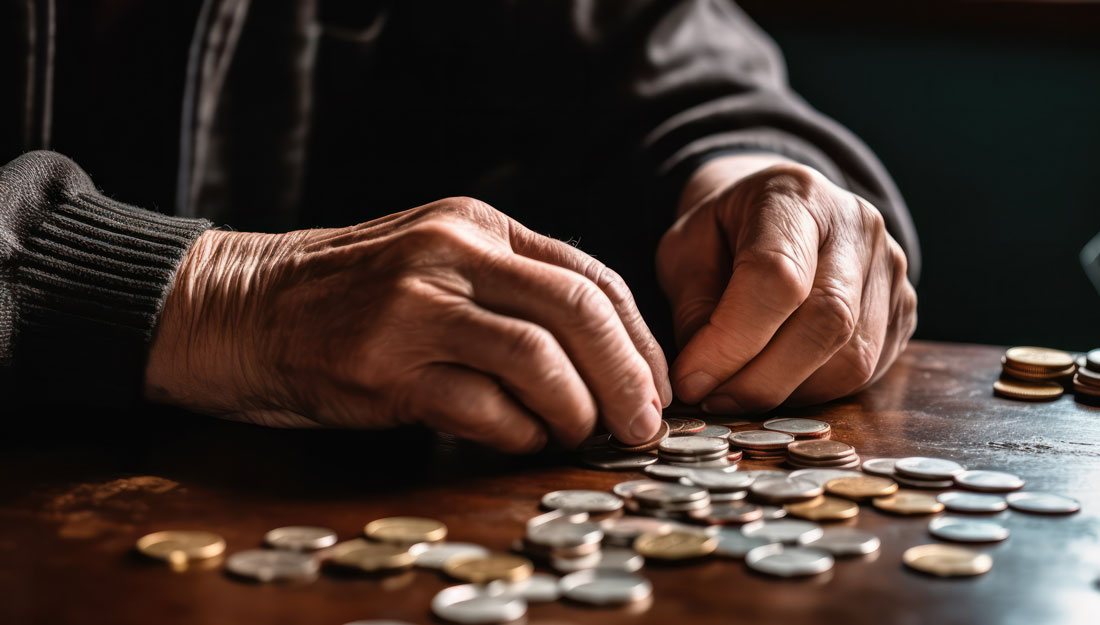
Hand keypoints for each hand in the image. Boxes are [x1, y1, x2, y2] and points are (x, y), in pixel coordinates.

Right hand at [145, 197, 670, 451]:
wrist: (240, 307)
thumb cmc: (348, 294)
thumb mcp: (435, 260)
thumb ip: (510, 287)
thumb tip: (603, 353)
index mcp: (477, 224)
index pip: (591, 276)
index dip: (639, 339)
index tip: (657, 385)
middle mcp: (452, 254)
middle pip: (579, 314)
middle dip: (629, 379)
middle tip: (643, 425)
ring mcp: (415, 307)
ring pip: (540, 362)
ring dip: (577, 411)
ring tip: (579, 435)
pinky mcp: (383, 366)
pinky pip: (483, 409)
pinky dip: (517, 434)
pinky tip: (518, 440)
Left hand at [657, 155, 916, 412]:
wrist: (782, 214)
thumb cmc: (727, 234)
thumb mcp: (686, 250)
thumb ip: (693, 308)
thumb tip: (701, 378)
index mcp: (794, 196)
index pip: (776, 275)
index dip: (731, 340)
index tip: (690, 380)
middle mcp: (857, 226)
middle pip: (826, 322)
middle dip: (761, 380)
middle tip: (713, 399)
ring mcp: (890, 269)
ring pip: (852, 359)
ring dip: (787, 392)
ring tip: (738, 392)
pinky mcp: (904, 311)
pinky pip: (865, 373)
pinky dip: (813, 392)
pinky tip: (775, 382)